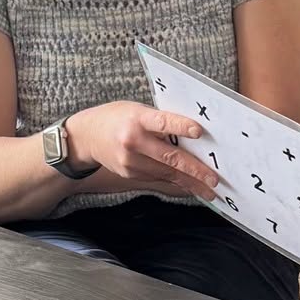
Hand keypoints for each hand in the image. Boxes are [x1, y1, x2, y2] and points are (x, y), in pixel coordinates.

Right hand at [63, 102, 219, 196]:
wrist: (86, 137)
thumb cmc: (116, 117)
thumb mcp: (136, 109)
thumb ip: (159, 120)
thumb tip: (190, 133)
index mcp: (136, 119)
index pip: (161, 122)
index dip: (180, 126)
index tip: (199, 132)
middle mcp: (132, 141)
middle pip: (168, 156)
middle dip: (194, 169)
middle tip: (213, 178)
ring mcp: (130, 161)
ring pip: (166, 173)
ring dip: (189, 182)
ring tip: (209, 190)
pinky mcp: (130, 174)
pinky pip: (158, 178)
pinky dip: (175, 182)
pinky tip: (190, 187)